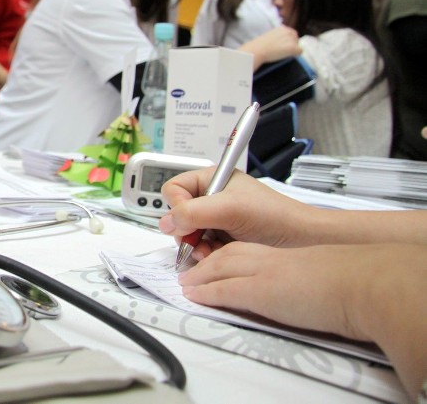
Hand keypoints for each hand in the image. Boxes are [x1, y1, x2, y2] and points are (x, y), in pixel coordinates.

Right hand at [159, 168, 313, 257]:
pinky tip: (217, 255)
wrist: (300, 240)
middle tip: (198, 243)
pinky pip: (200, 246)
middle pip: (177, 214)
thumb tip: (165, 223)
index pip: (174, 189)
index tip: (188, 222)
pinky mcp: (222, 237)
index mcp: (211, 179)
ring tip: (210, 252)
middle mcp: (210, 197)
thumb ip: (193, 212)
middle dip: (186, 231)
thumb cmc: (271, 216)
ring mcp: (216, 218)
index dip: (177, 207)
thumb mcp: (229, 209)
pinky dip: (205, 253)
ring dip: (195, 245)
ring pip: (187, 233)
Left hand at [179, 241, 426, 399]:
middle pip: (224, 254)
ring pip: (218, 267)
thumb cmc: (347, 281)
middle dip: (203, 262)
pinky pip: (222, 289)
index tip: (211, 261)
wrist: (359, 284)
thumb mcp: (313, 274)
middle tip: (187, 272)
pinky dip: (205, 291)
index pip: (242, 249)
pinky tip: (193, 295)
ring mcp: (260, 272)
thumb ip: (296, 278)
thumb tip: (296, 290)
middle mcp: (266, 258)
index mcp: (280, 253)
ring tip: (185, 283)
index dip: (222, 255)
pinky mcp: (259, 290)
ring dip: (198, 275)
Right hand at [239, 26, 299, 70]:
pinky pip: (300, 51)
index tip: (283, 46)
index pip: (291, 33)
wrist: (257, 50)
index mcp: (281, 28)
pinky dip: (296, 55)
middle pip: (296, 38)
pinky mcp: (293, 47)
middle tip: (284, 51)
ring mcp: (291, 39)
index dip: (288, 40)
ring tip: (283, 54)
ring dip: (292, 50)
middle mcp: (288, 31)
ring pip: (298, 45)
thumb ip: (276, 37)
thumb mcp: (268, 36)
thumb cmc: (258, 45)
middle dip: (292, 44)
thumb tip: (278, 43)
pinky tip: (288, 56)